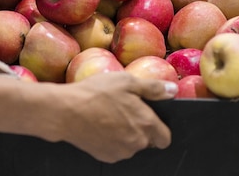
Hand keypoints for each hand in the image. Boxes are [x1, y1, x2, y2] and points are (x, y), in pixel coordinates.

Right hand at [44, 71, 176, 162]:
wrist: (66, 111)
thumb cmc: (97, 93)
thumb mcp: (127, 82)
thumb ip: (154, 87)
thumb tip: (173, 90)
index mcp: (146, 124)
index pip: (165, 138)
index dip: (159, 128)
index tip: (149, 118)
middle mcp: (136, 143)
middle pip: (147, 141)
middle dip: (141, 128)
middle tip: (125, 110)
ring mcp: (121, 152)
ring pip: (131, 146)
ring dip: (126, 134)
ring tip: (110, 115)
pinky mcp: (105, 156)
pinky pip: (116, 149)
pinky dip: (112, 140)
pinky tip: (101, 125)